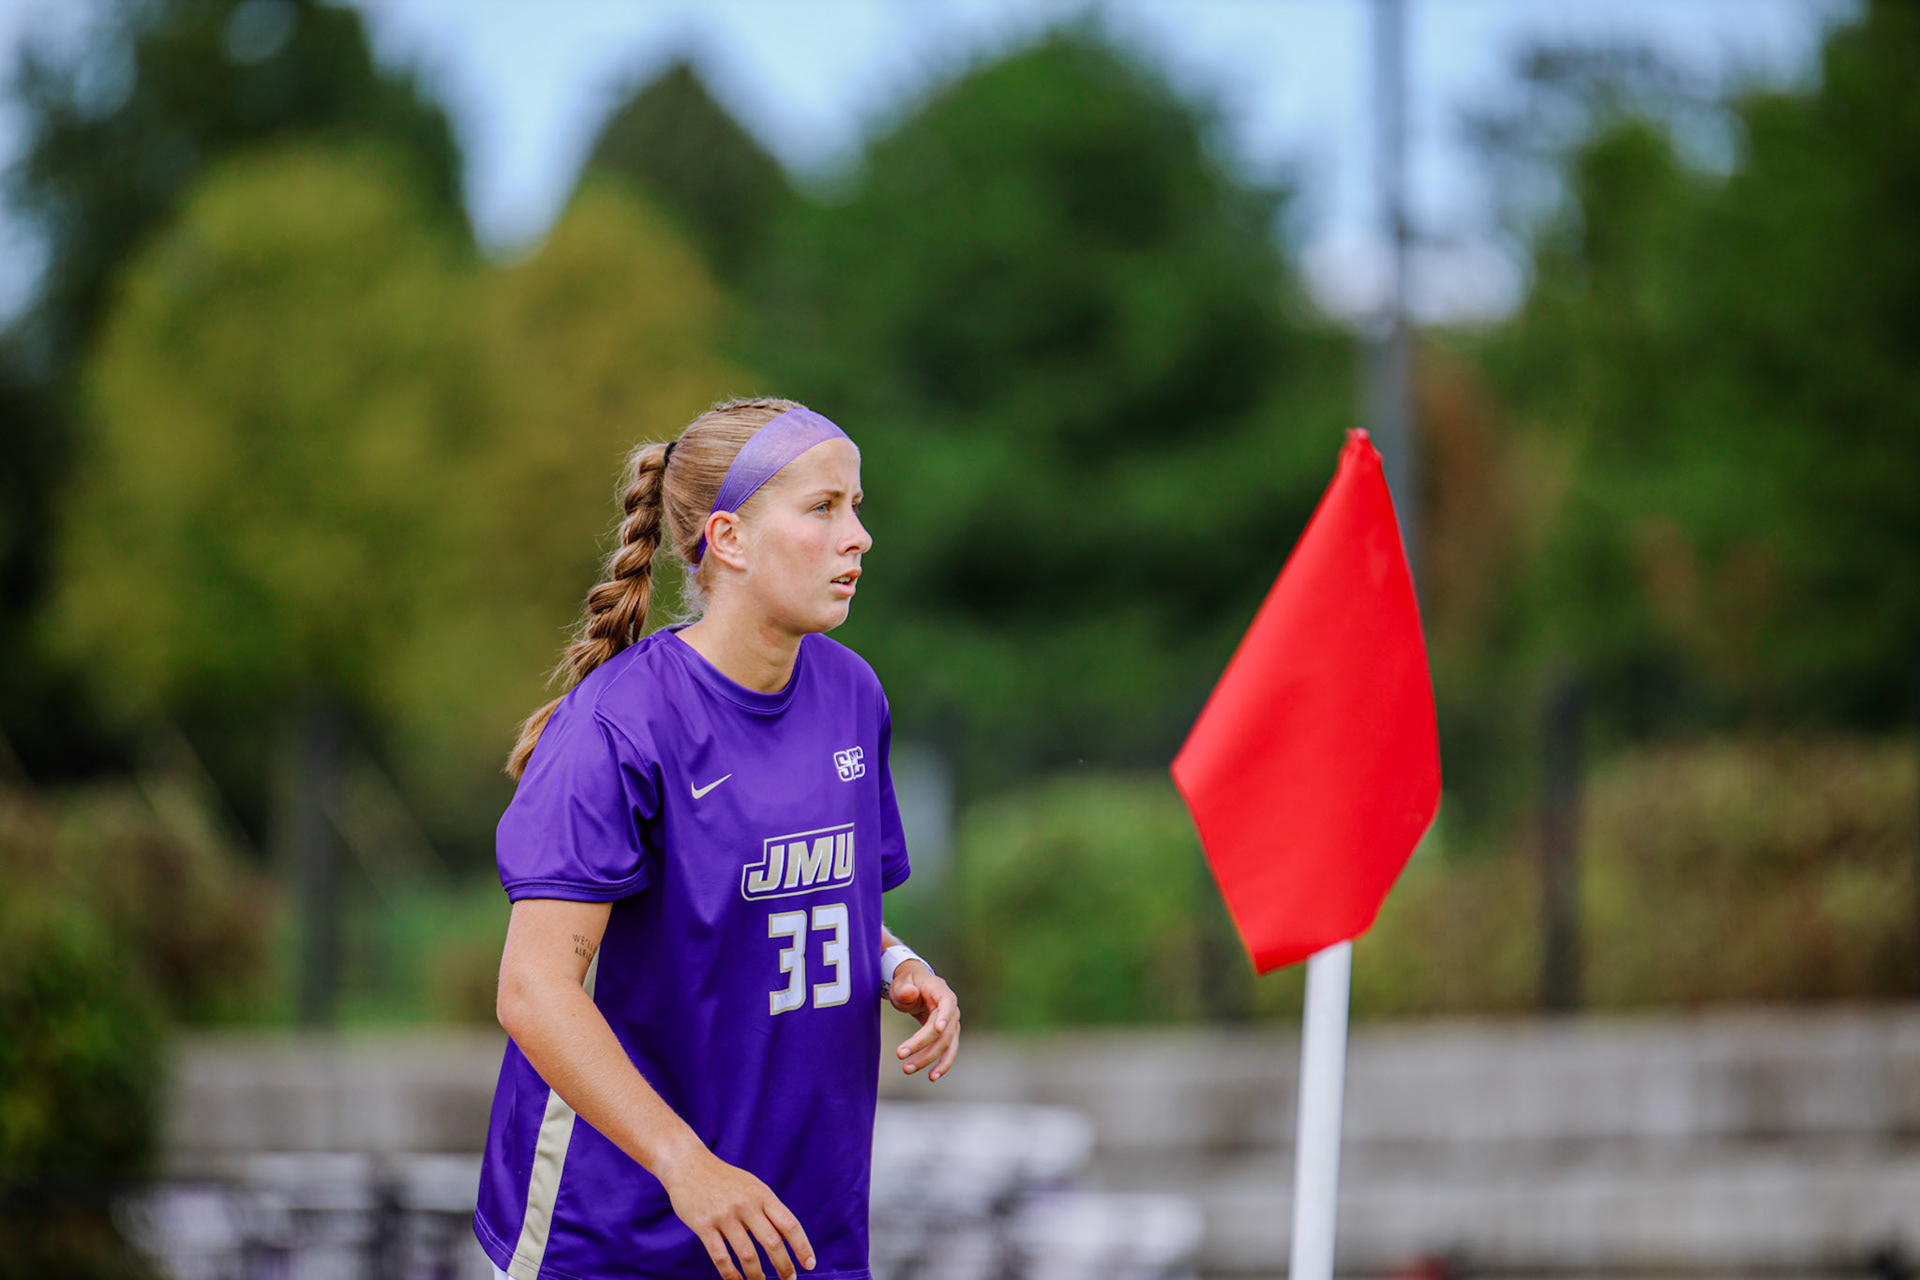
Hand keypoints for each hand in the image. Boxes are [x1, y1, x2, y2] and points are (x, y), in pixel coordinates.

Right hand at [657, 1144, 814, 1279]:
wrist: (688, 1164)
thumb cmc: (725, 1179)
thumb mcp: (752, 1186)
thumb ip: (768, 1209)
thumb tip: (787, 1237)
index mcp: (762, 1194)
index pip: (789, 1224)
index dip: (802, 1246)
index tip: (809, 1264)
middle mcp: (746, 1204)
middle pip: (772, 1242)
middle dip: (783, 1266)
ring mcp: (724, 1215)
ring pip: (747, 1254)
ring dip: (757, 1276)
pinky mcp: (704, 1225)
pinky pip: (720, 1257)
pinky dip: (731, 1275)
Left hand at [888, 961, 960, 1081]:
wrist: (917, 987)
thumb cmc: (908, 984)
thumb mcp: (902, 983)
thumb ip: (904, 989)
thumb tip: (909, 993)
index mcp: (941, 991)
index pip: (948, 1003)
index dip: (945, 1016)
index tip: (938, 1029)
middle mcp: (952, 1009)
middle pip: (942, 1030)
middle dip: (922, 1045)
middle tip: (899, 1054)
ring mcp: (952, 1024)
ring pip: (946, 1045)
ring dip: (929, 1059)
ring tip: (908, 1069)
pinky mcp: (948, 1035)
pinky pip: (948, 1052)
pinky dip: (942, 1064)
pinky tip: (932, 1076)